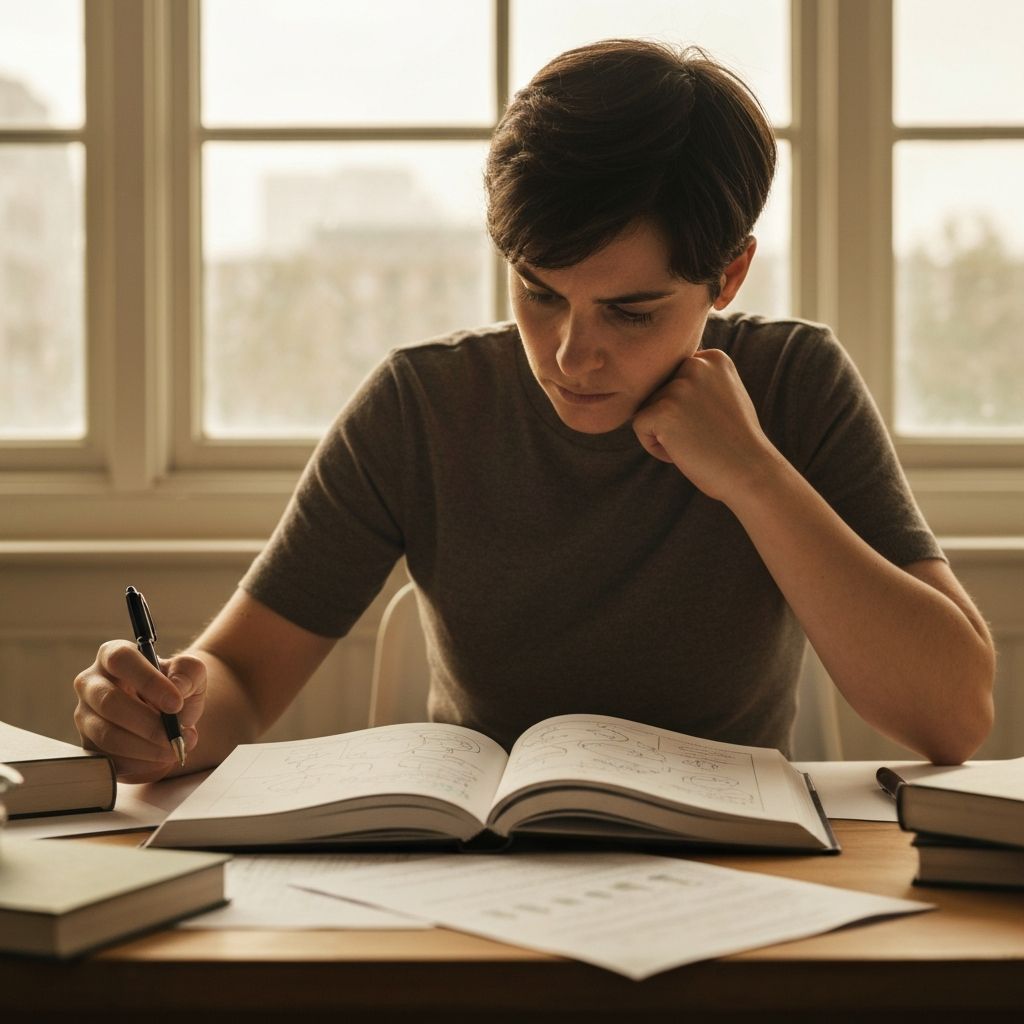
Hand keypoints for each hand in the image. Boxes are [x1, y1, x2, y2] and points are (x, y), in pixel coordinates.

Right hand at [73, 643, 206, 781]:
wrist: (170, 716)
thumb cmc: (176, 689)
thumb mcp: (191, 674)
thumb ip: (189, 673)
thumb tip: (177, 688)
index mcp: (113, 655)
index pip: (120, 660)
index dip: (148, 681)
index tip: (176, 703)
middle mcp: (91, 683)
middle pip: (109, 701)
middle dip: (148, 723)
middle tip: (177, 735)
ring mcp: (86, 716)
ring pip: (107, 735)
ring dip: (146, 747)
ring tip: (176, 748)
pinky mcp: (88, 745)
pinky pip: (109, 759)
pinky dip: (140, 763)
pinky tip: (161, 758)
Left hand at [632, 348, 781, 504]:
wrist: (751, 473)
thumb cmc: (737, 442)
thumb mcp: (726, 395)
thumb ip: (700, 381)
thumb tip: (664, 377)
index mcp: (713, 358)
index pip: (675, 378)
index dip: (688, 408)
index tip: (714, 422)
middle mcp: (696, 365)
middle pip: (659, 391)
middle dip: (674, 419)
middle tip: (705, 435)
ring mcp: (679, 387)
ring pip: (648, 409)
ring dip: (666, 433)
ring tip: (698, 443)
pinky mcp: (662, 411)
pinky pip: (639, 427)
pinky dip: (656, 447)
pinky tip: (685, 452)